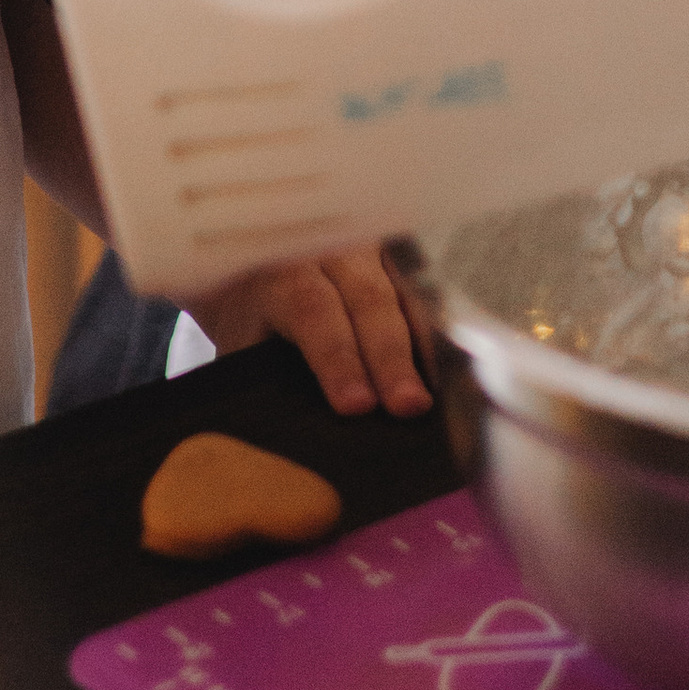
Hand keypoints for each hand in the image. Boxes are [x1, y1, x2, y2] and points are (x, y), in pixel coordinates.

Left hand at [195, 244, 433, 418]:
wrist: (250, 265)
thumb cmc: (249, 316)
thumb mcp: (242, 340)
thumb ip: (268, 374)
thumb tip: (296, 439)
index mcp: (279, 271)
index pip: (311, 310)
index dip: (337, 358)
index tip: (356, 405)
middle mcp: (328, 250)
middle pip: (367, 300)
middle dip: (390, 357)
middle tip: (407, 407)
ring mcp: (368, 251)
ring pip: (403, 293)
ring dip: (422, 348)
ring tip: (433, 398)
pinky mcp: (395, 259)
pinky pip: (420, 295)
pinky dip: (433, 335)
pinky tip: (446, 372)